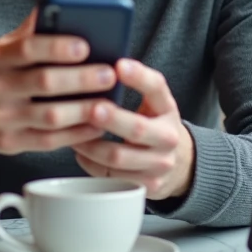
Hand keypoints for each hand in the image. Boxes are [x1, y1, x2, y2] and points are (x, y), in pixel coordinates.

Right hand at [0, 10, 117, 158]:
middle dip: (80, 79)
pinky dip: (77, 134)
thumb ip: (31, 31)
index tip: (85, 46)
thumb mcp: (4, 49)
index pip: (28, 48)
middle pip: (43, 82)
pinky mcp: (10, 143)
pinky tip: (97, 125)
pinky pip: (49, 140)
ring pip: (49, 116)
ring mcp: (2, 118)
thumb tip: (58, 6)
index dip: (57, 47)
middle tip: (109, 74)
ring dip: (83, 110)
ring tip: (110, 103)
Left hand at [73, 59, 194, 200]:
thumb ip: (136, 85)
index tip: (119, 65)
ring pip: (118, 158)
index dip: (139, 76)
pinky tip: (79, 150)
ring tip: (72, 132)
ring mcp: (158, 166)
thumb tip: (98, 64)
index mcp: (168, 110)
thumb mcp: (155, 104)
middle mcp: (168, 138)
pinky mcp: (146, 187)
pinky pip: (110, 176)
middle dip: (111, 119)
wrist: (179, 165)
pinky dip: (90, 163)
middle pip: (137, 128)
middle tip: (90, 108)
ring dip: (90, 144)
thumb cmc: (154, 125)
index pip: (157, 88)